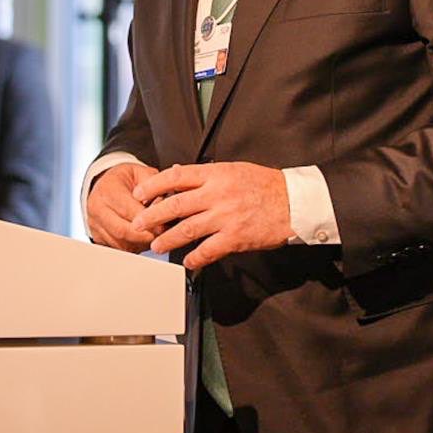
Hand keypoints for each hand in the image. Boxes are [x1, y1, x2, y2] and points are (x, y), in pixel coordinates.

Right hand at [86, 162, 161, 251]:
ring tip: (153, 236)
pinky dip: (132, 247)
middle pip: (122, 230)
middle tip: (161, 235)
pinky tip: (142, 240)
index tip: (162, 224)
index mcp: (108, 190)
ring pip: (119, 243)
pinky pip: (117, 248)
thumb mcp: (141, 172)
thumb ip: (153, 186)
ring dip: (139, 243)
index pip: (128, 210)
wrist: (106, 184)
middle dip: (144, 235)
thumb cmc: (126, 179)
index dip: (147, 219)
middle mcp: (97, 208)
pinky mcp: (97, 236)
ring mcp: (95, 224)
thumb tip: (162, 205)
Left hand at [130, 163, 292, 270]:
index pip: (176, 176)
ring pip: (187, 229)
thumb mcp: (235, 169)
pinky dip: (196, 258)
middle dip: (152, 216)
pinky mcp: (236, 237)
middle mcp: (218, 193)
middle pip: (175, 204)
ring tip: (156, 246)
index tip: (139, 194)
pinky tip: (189, 262)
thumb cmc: (266, 185)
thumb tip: (178, 172)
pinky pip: (209, 250)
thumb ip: (207, 174)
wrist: (295, 202)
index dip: (153, 185)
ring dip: (168, 239)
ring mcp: (226, 216)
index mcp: (216, 174)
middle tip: (137, 224)